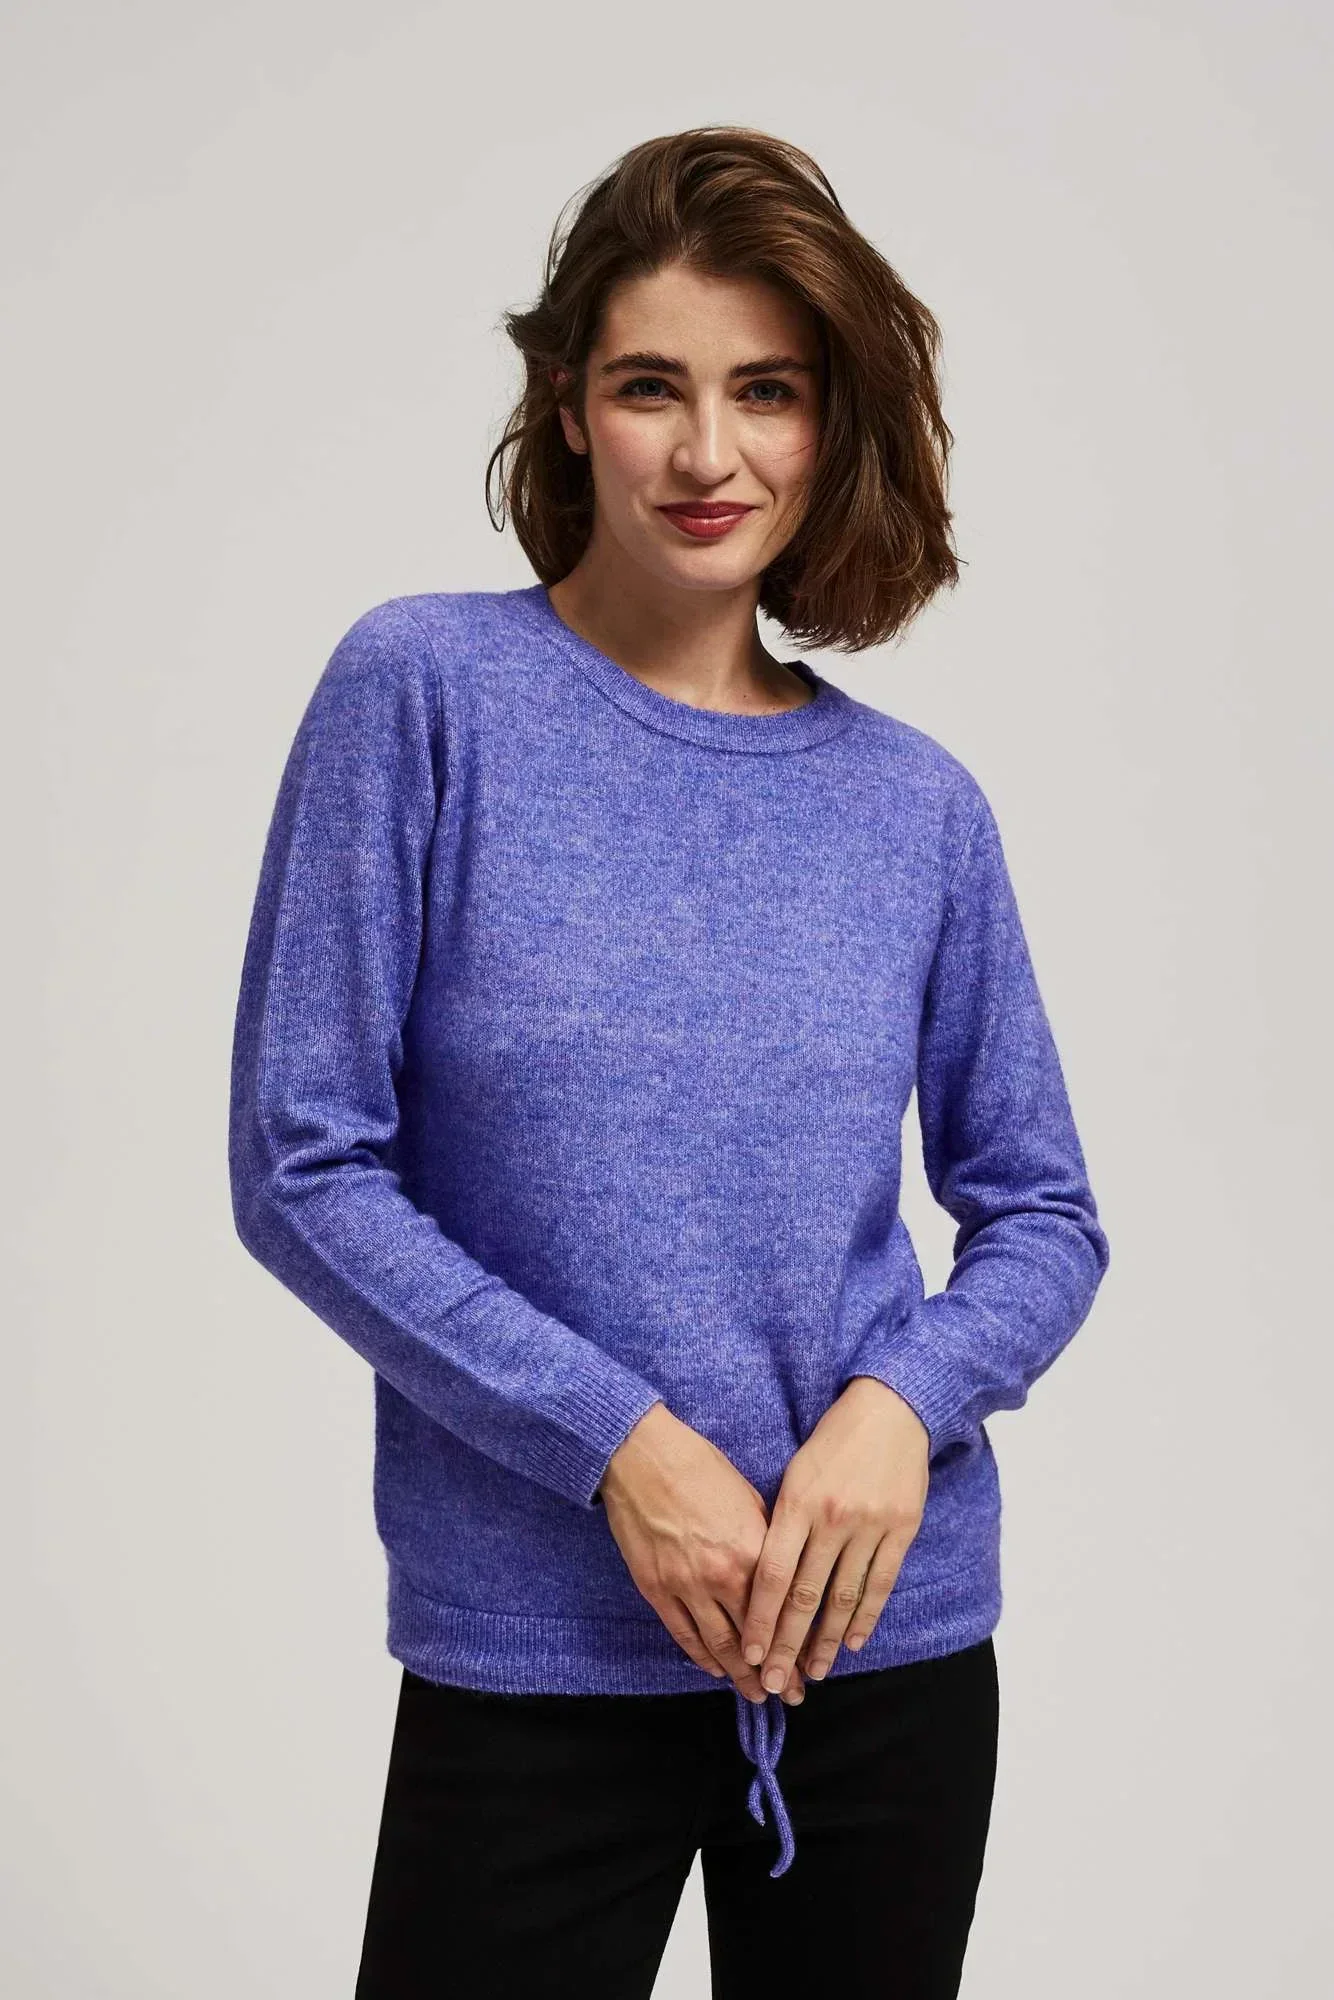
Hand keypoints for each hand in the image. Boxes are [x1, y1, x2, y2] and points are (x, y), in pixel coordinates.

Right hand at [597, 1403, 807, 1706]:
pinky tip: (716, 1669)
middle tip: (792, 1694)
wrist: (641, 1457)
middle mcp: (723, 1576)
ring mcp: (686, 1586)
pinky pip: (684, 1634)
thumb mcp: (749, 1499)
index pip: (783, 1612)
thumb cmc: (699, 1467)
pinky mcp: (656, 1589)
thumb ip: (767, 1542)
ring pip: (719, 1646)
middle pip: (755, 1639)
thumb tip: (782, 1573)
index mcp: (755, 1551)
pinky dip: (702, 1657)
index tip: (811, 1662)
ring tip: (758, 1695)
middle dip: (776, 1672)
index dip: (798, 1642)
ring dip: (741, 1676)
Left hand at [740, 1377, 929, 1689]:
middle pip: (805, 1596)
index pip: (772, 1574)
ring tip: (814, 1672)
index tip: (751, 1654)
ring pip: (843, 1597)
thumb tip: (766, 1577)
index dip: (760, 1618)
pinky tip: (854, 1642)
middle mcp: (832, 1519)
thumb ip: (782, 1523)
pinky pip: (880, 1583)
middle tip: (776, 1683)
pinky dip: (866, 1617)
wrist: (890, 1410)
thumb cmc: (833, 1442)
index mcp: (797, 1504)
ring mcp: (869, 1526)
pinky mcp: (901, 1529)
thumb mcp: (795, 1474)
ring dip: (828, 1642)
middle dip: (787, 1644)